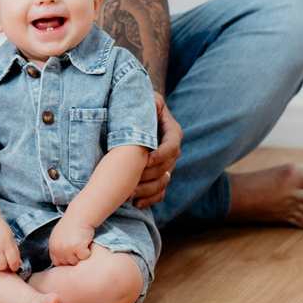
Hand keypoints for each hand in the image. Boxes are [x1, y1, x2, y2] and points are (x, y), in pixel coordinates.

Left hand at [48, 217, 94, 265]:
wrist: (80, 215)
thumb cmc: (71, 225)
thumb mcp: (59, 236)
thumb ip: (58, 248)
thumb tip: (61, 263)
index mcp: (52, 246)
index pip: (57, 263)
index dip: (65, 261)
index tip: (71, 255)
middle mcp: (58, 248)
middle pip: (67, 263)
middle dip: (74, 257)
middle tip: (77, 246)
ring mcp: (68, 248)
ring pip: (76, 262)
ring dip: (81, 255)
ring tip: (81, 243)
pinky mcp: (78, 247)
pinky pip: (85, 257)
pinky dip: (88, 251)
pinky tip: (86, 242)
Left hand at [132, 92, 181, 208]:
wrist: (134, 115)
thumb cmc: (139, 104)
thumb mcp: (145, 99)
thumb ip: (151, 102)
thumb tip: (156, 104)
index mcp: (172, 132)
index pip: (172, 146)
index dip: (161, 154)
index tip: (146, 159)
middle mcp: (171, 150)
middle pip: (166, 168)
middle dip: (149, 175)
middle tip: (131, 180)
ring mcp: (165, 165)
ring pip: (163, 182)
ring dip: (147, 190)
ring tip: (129, 194)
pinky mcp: (158, 176)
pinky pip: (159, 192)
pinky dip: (150, 200)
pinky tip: (135, 204)